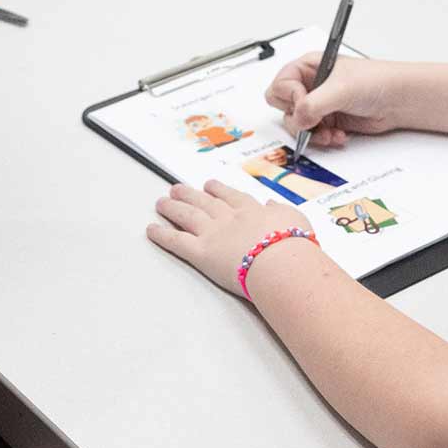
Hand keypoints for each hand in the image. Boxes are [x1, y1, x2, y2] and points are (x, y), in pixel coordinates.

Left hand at [146, 181, 321, 296]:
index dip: (218, 190)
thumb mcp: (296, 220)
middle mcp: (229, 217)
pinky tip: (151, 229)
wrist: (282, 261)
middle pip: (204, 202)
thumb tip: (273, 205)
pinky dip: (162, 234)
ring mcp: (213, 232)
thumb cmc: (294, 245)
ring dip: (173, 208)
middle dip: (189, 194)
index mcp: (252, 210)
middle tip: (177, 189)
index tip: (210, 185)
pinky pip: (176, 241)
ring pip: (187, 216)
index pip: (231, 196)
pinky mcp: (201, 252)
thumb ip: (281, 211)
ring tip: (161, 202)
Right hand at [264, 54, 399, 147]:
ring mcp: (319, 104)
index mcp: (309, 67)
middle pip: (284, 107)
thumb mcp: (341, 88)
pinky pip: (313, 134)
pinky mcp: (328, 120)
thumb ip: (313, 104)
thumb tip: (297, 118)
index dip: (290, 97)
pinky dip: (323, 138)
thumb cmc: (376, 81)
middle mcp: (311, 85)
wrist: (398, 101)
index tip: (305, 103)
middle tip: (314, 121)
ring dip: (312, 133)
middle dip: (299, 119)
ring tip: (329, 133)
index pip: (281, 85)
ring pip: (297, 124)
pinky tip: (338, 135)